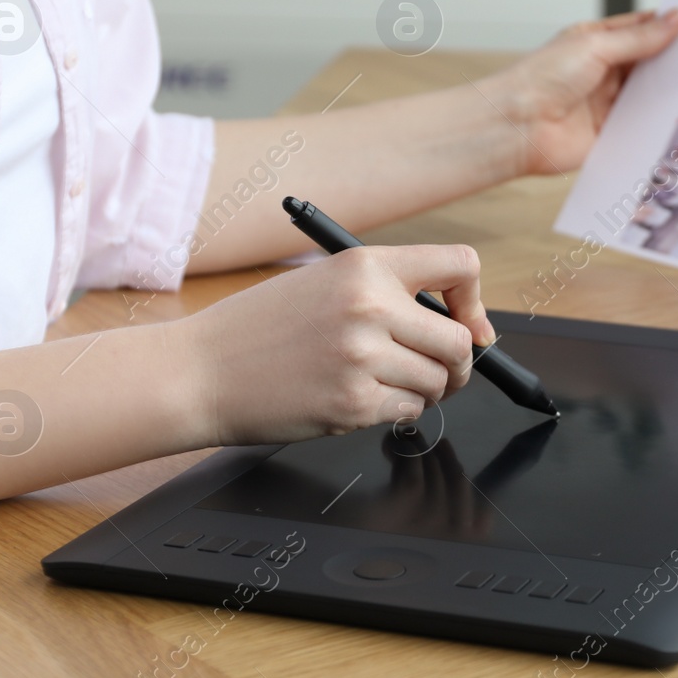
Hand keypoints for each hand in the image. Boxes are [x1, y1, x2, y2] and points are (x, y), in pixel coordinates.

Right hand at [180, 244, 495, 445]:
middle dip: (458, 364)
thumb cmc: (260, 329)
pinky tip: (362, 401)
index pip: (461, 264)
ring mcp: (362, 357)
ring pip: (438, 381)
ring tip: (387, 385)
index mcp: (366, 265)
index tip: (473, 325)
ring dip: (425, 391)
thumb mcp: (325, 282)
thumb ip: (388, 293)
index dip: (476, 300)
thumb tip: (462, 323)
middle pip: (460, 340)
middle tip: (440, 373)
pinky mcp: (353, 404)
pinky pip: (409, 412)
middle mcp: (370, 306)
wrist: (200, 372)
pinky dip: (396, 413)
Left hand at [484, 9, 677, 175]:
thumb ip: (639, 39)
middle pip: (650, 63)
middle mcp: (604, 72)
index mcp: (596, 43)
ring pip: (650, 95)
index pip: (641, 29)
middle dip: (677, 60)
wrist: (518, 126)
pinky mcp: (611, 133)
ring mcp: (608, 103)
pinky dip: (661, 122)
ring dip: (672, 91)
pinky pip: (643, 126)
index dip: (669, 26)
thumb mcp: (595, 47)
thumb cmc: (541, 79)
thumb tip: (675, 21)